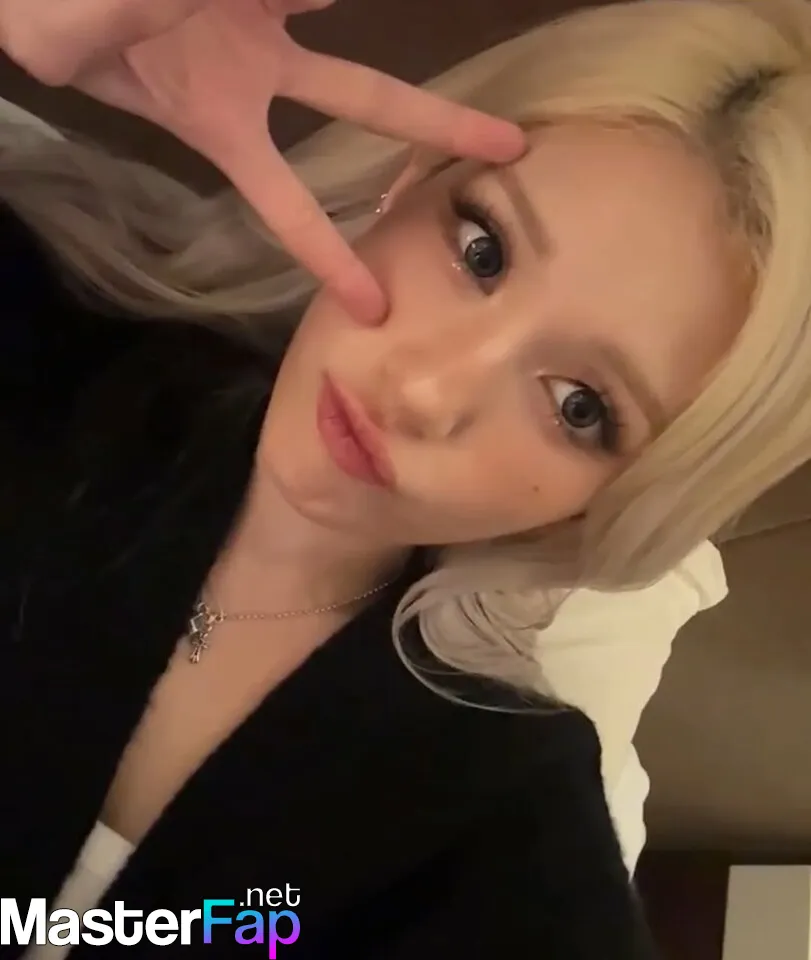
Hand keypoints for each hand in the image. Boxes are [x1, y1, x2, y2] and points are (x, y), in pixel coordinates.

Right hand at [27, 0, 524, 321]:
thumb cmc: (53, 22)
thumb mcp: (64, 44)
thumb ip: (101, 32)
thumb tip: (146, 10)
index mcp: (222, 121)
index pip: (284, 203)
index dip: (326, 256)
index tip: (372, 310)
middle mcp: (259, 72)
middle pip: (366, 100)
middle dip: (435, 128)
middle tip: (511, 149)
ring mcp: (262, 14)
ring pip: (343, 16)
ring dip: (380, 15)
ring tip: (451, 4)